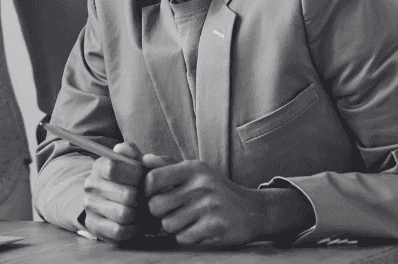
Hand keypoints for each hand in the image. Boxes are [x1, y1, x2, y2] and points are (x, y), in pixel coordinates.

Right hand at [81, 142, 145, 242]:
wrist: (109, 198)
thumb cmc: (128, 178)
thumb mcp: (130, 161)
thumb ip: (132, 153)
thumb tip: (130, 153)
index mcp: (99, 166)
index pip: (113, 168)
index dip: (134, 174)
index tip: (143, 177)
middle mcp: (90, 186)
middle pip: (126, 195)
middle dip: (142, 197)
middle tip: (146, 198)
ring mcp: (90, 207)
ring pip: (124, 214)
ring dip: (139, 215)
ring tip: (143, 211)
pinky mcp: (94, 226)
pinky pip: (120, 231)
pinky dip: (133, 229)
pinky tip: (137, 223)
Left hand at [142, 155, 312, 247]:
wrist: (253, 210)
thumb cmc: (216, 189)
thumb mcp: (196, 171)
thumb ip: (168, 165)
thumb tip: (143, 160)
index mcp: (193, 168)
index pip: (153, 178)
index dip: (146, 191)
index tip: (153, 196)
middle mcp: (201, 185)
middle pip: (156, 206)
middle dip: (159, 213)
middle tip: (170, 212)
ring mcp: (209, 206)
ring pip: (168, 225)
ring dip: (173, 227)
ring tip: (187, 221)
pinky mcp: (216, 227)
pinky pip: (183, 238)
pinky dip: (187, 237)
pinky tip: (198, 230)